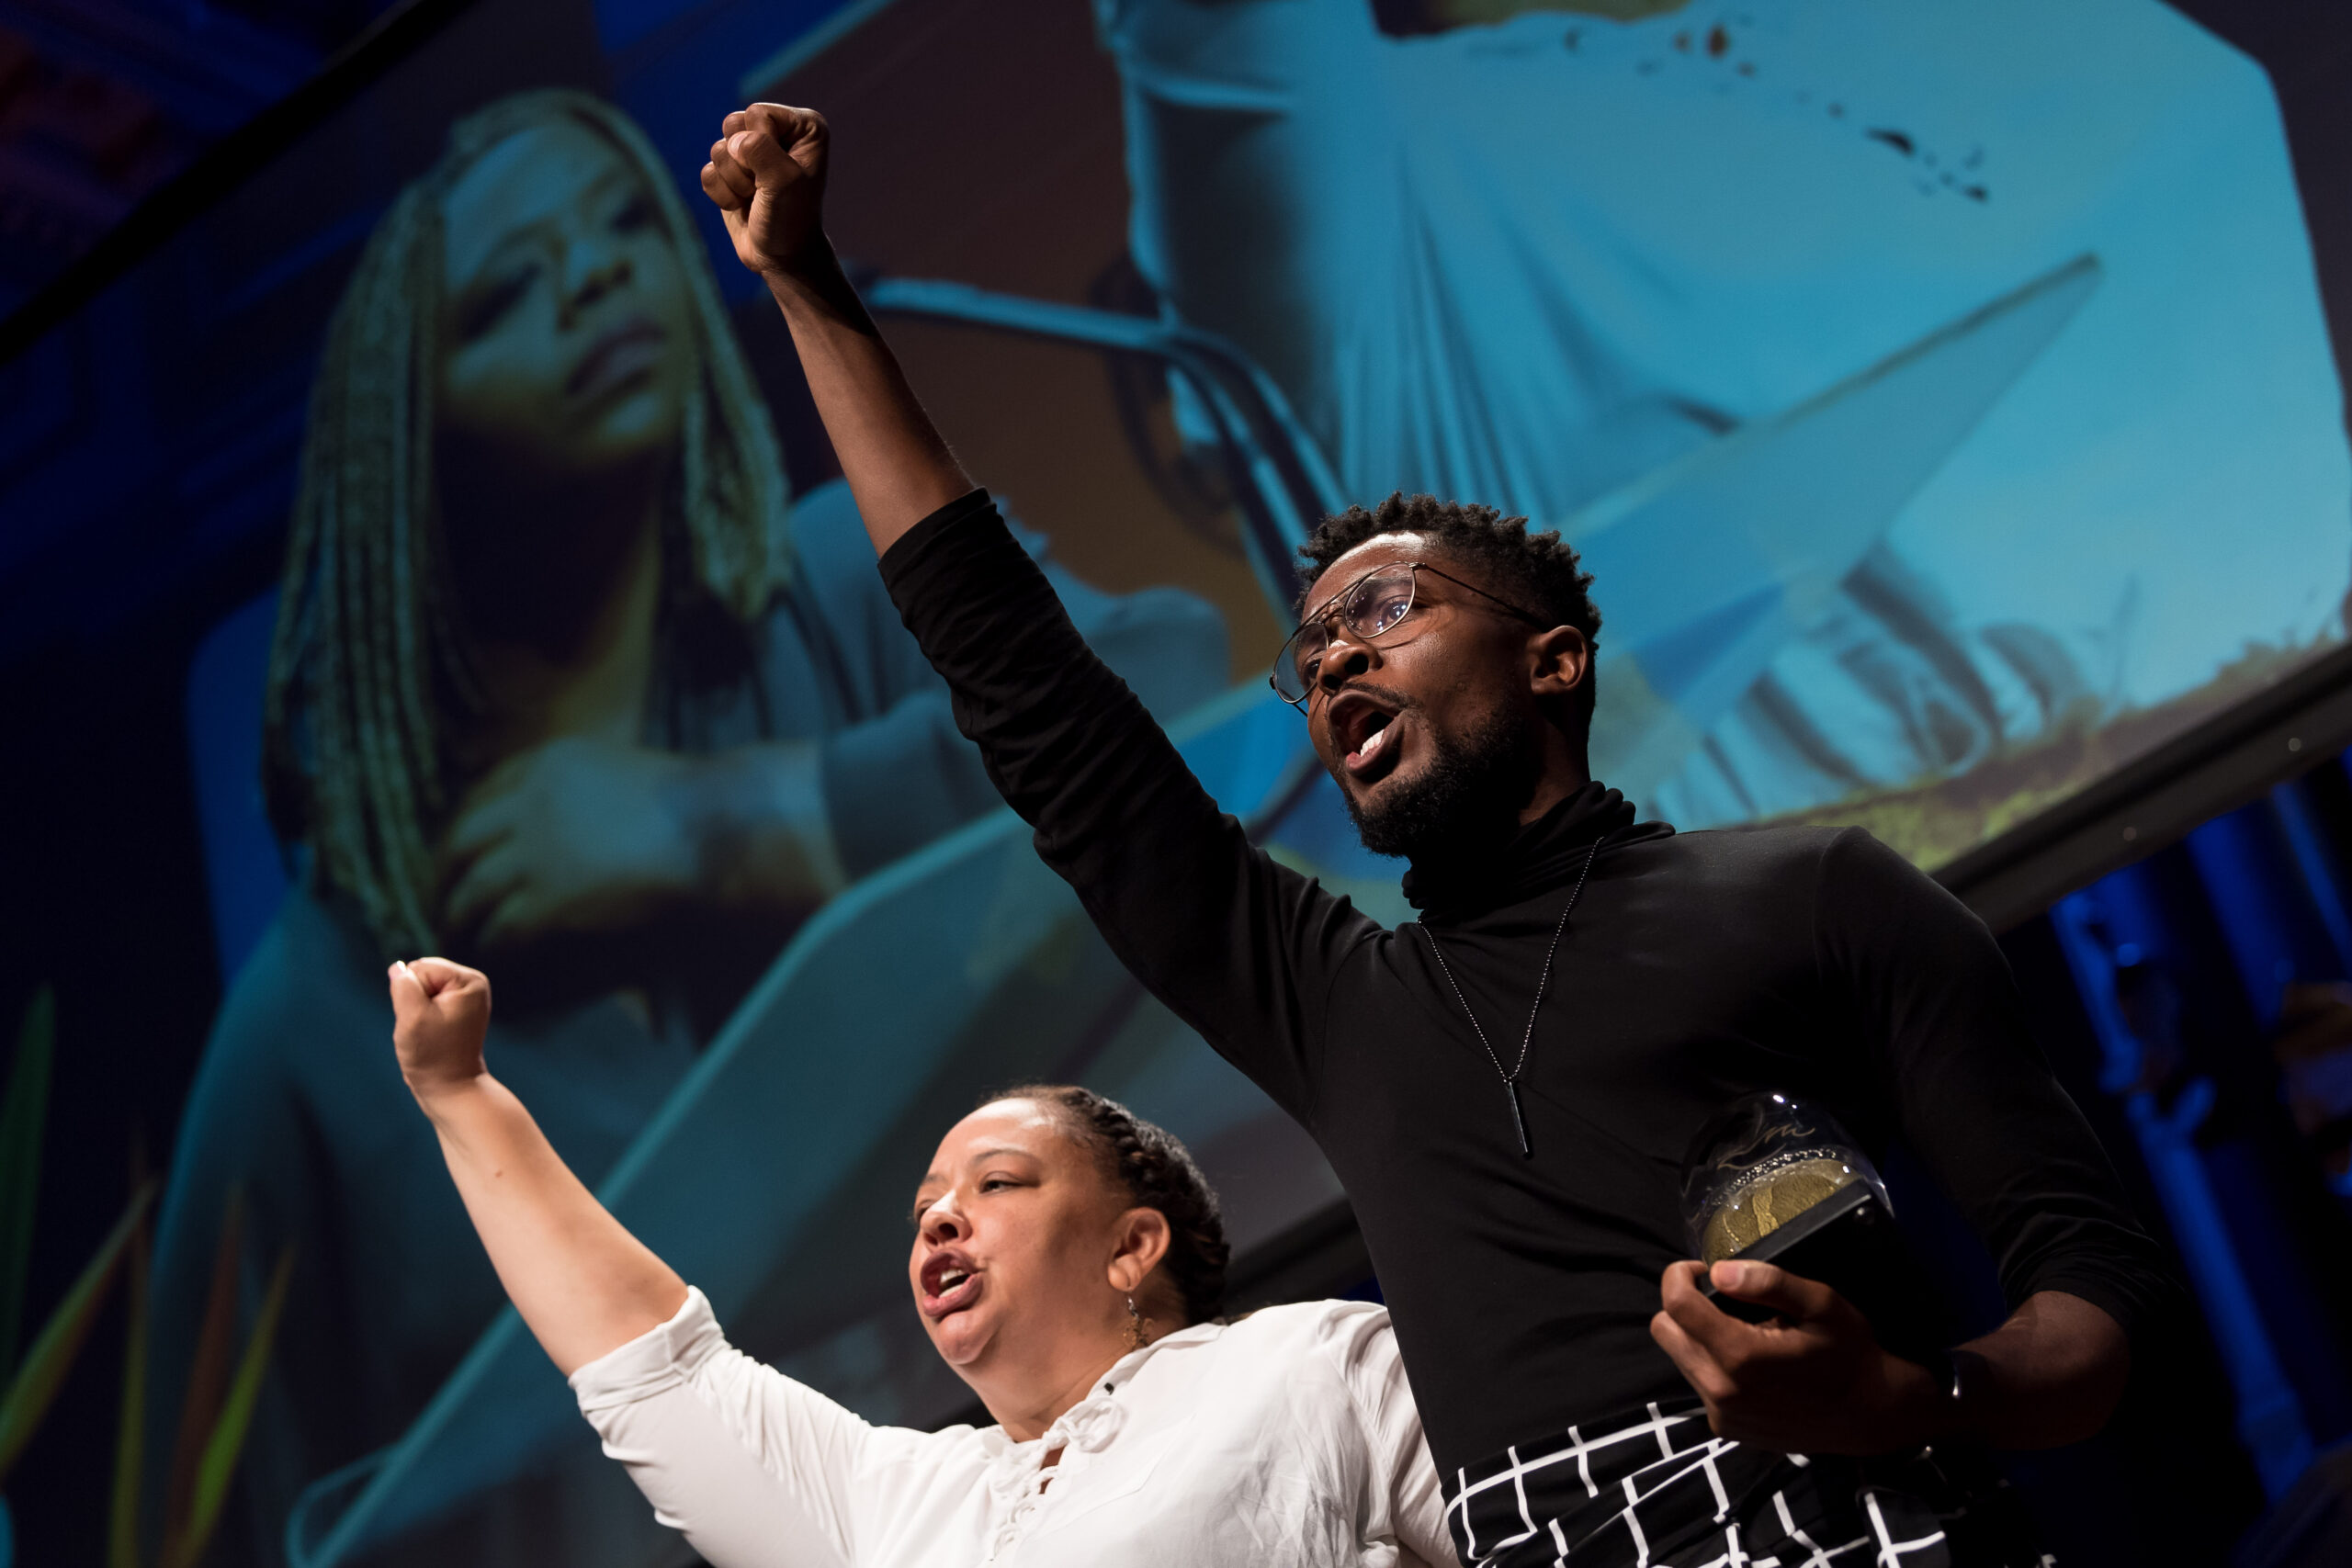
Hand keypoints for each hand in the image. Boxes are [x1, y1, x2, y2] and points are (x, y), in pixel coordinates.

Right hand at [389, 957, 491, 1100]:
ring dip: (414, 1011)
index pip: (420, 967)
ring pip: (418, 991)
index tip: (426, 1022)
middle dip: (413, 1001)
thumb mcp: (412, 1016)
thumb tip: (398, 968)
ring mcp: (465, 998)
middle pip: (420, 975)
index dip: (412, 994)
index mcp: (470, 980)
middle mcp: (472, 984)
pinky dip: (418, 1019)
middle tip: (426, 1029)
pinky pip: (423, 1003)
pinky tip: (430, 1035)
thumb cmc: (433, 1056)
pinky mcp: (455, 1010)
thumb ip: (403, 985)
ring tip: (428, 1033)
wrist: (451, 1089)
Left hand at [440, 738, 702, 951]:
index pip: (483, 794)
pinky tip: (490, 963)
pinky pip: (502, 928)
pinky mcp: (550, 897)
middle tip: (442, 904)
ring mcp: (538, 850)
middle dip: (444, 877)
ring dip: (457, 922)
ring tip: (454, 946)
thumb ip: (587, 794)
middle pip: (464, 842)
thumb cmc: (698, 810)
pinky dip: (489, 949)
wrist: (724, 836)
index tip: (459, 856)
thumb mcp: (626, 777)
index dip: (464, 829)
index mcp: (550, 764)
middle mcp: (533, 801)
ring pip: (473, 891)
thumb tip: (570, 828)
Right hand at [702, 103, 830, 279]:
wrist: (782, 257)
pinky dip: (721, 194)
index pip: (757, 113)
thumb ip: (760, 150)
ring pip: (718, 149)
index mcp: (804, 126)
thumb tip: (733, 142)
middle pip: (733, 125)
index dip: (760, 145)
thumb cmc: (792, 218)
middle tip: (764, 187)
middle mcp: (779, 132)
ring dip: (733, 182)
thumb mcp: (785, 182)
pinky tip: (741, 205)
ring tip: (756, 197)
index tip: (780, 174)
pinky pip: (708, 170)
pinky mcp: (731, 171)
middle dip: (742, 163)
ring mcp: (753, 151)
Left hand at [1649, 1260, 1941, 1454]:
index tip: (1704, 1270)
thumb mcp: (1821, 1304)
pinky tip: (1749, 1364)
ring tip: (1742, 1332)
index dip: (1680, 1275)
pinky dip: (1711, 1365)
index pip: (1676, 1305)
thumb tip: (1719, 1271)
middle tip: (1723, 1299)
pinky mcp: (1726, 1429)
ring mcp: (1722, 1415)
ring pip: (1679, 1357)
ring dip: (1698, 1337)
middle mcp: (1721, 1391)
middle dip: (1684, 1305)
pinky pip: (1698, 1384)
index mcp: (1740, 1356)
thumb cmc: (1849, 1353)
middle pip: (1664, 1331)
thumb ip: (1768, 1282)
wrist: (1871, 1414)